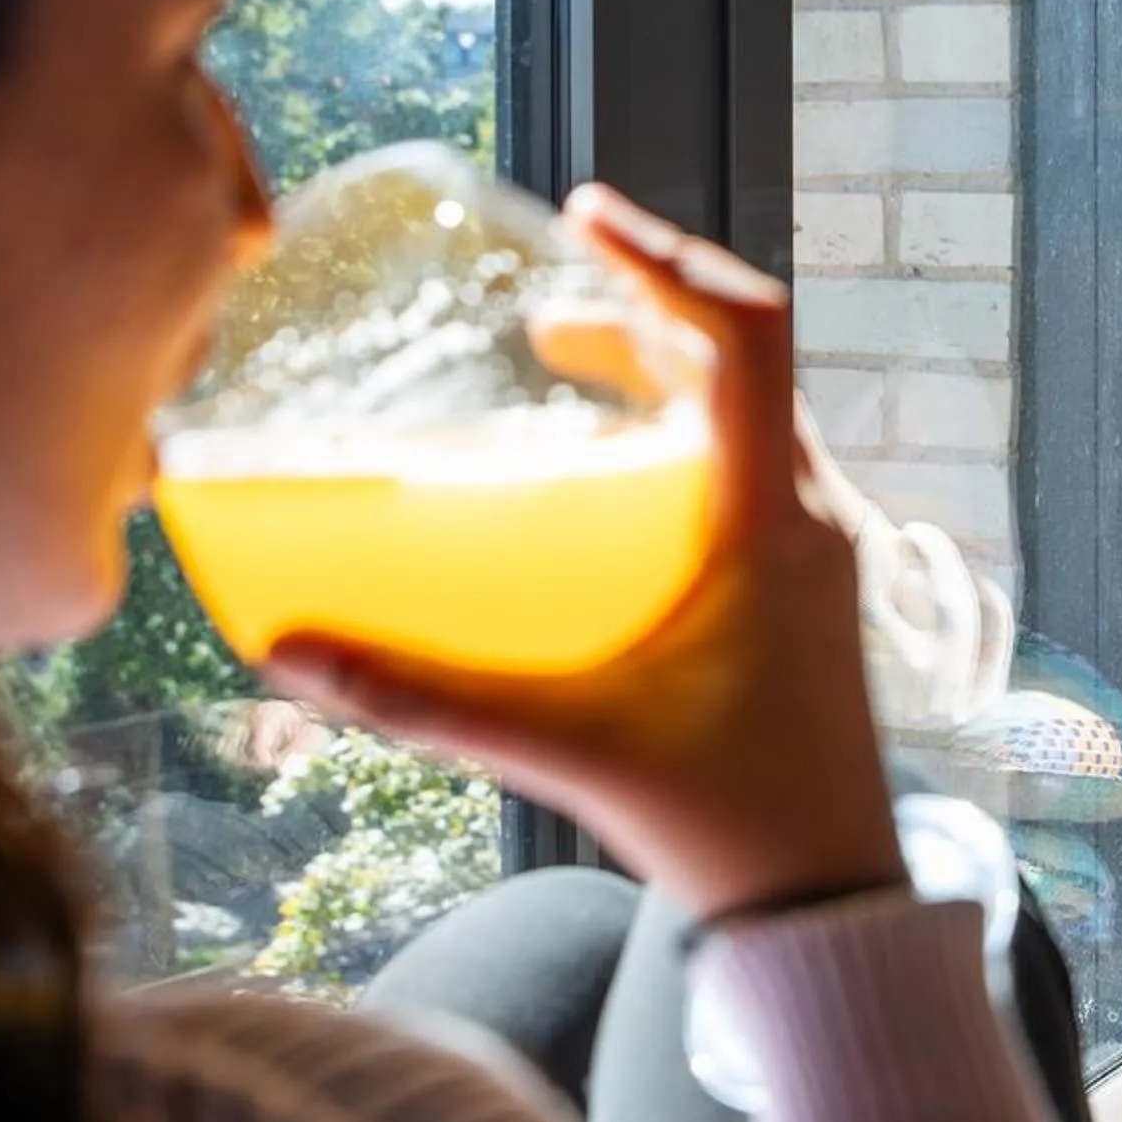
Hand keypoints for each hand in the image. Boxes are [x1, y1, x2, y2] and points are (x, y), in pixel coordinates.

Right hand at [264, 186, 906, 924]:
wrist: (831, 908)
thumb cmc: (729, 822)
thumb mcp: (566, 748)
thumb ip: (425, 700)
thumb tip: (289, 653)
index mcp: (774, 524)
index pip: (748, 336)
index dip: (669, 260)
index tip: (588, 214)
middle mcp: (813, 522)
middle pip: (745, 363)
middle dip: (647, 311)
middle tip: (550, 305)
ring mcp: (823, 559)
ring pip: (756, 420)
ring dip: (673, 374)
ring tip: (572, 364)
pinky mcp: (811, 599)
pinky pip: (757, 476)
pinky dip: (691, 440)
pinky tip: (616, 488)